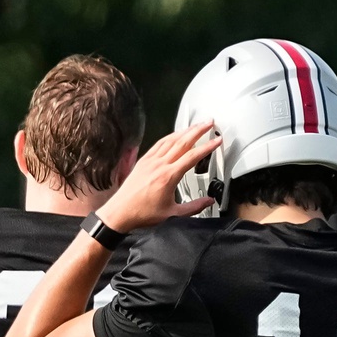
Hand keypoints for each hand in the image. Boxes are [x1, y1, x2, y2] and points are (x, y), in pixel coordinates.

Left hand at [97, 121, 222, 232]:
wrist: (119, 213)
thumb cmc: (141, 213)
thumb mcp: (172, 214)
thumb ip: (194, 207)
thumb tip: (208, 201)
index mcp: (169, 176)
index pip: (193, 156)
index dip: (207, 147)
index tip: (217, 140)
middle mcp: (159, 165)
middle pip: (183, 142)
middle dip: (198, 130)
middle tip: (209, 122)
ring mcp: (150, 161)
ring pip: (170, 140)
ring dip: (185, 131)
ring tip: (196, 125)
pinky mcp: (143, 161)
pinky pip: (158, 144)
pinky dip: (170, 137)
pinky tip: (175, 134)